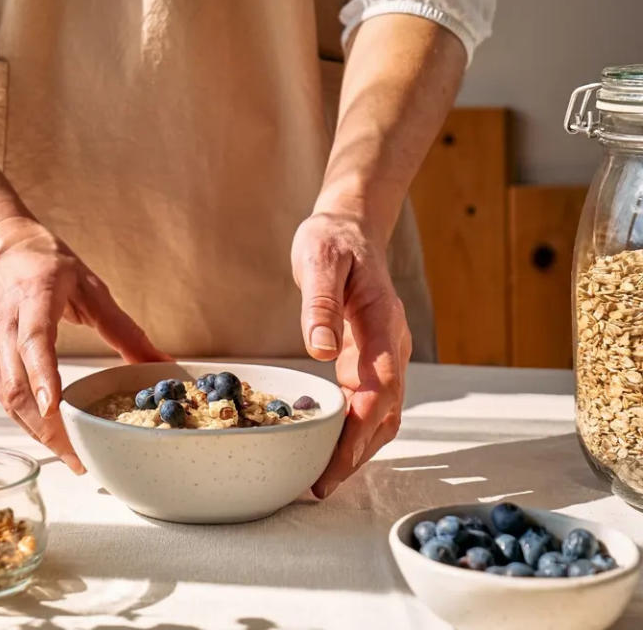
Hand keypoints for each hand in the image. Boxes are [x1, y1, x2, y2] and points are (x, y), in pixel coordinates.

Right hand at [0, 216, 167, 472]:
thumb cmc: (45, 262)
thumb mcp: (90, 287)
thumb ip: (123, 328)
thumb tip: (162, 362)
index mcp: (32, 299)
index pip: (34, 341)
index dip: (43, 375)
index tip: (56, 407)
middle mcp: (4, 325)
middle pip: (18, 384)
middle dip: (47, 426)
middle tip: (80, 456)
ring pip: (9, 399)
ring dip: (38, 433)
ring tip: (73, 458)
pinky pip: (5, 398)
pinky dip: (27, 423)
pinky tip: (52, 439)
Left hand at [291, 211, 411, 498]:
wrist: (352, 225)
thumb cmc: (333, 240)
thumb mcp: (320, 260)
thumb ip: (320, 303)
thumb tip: (320, 349)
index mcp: (382, 323)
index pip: (378, 389)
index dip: (358, 431)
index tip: (335, 462)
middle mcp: (391, 344)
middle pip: (386, 413)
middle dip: (358, 453)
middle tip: (322, 486)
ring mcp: (386, 353)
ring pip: (385, 413)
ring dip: (360, 448)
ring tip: (326, 478)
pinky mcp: (373, 357)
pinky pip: (372, 402)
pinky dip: (357, 430)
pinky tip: (333, 447)